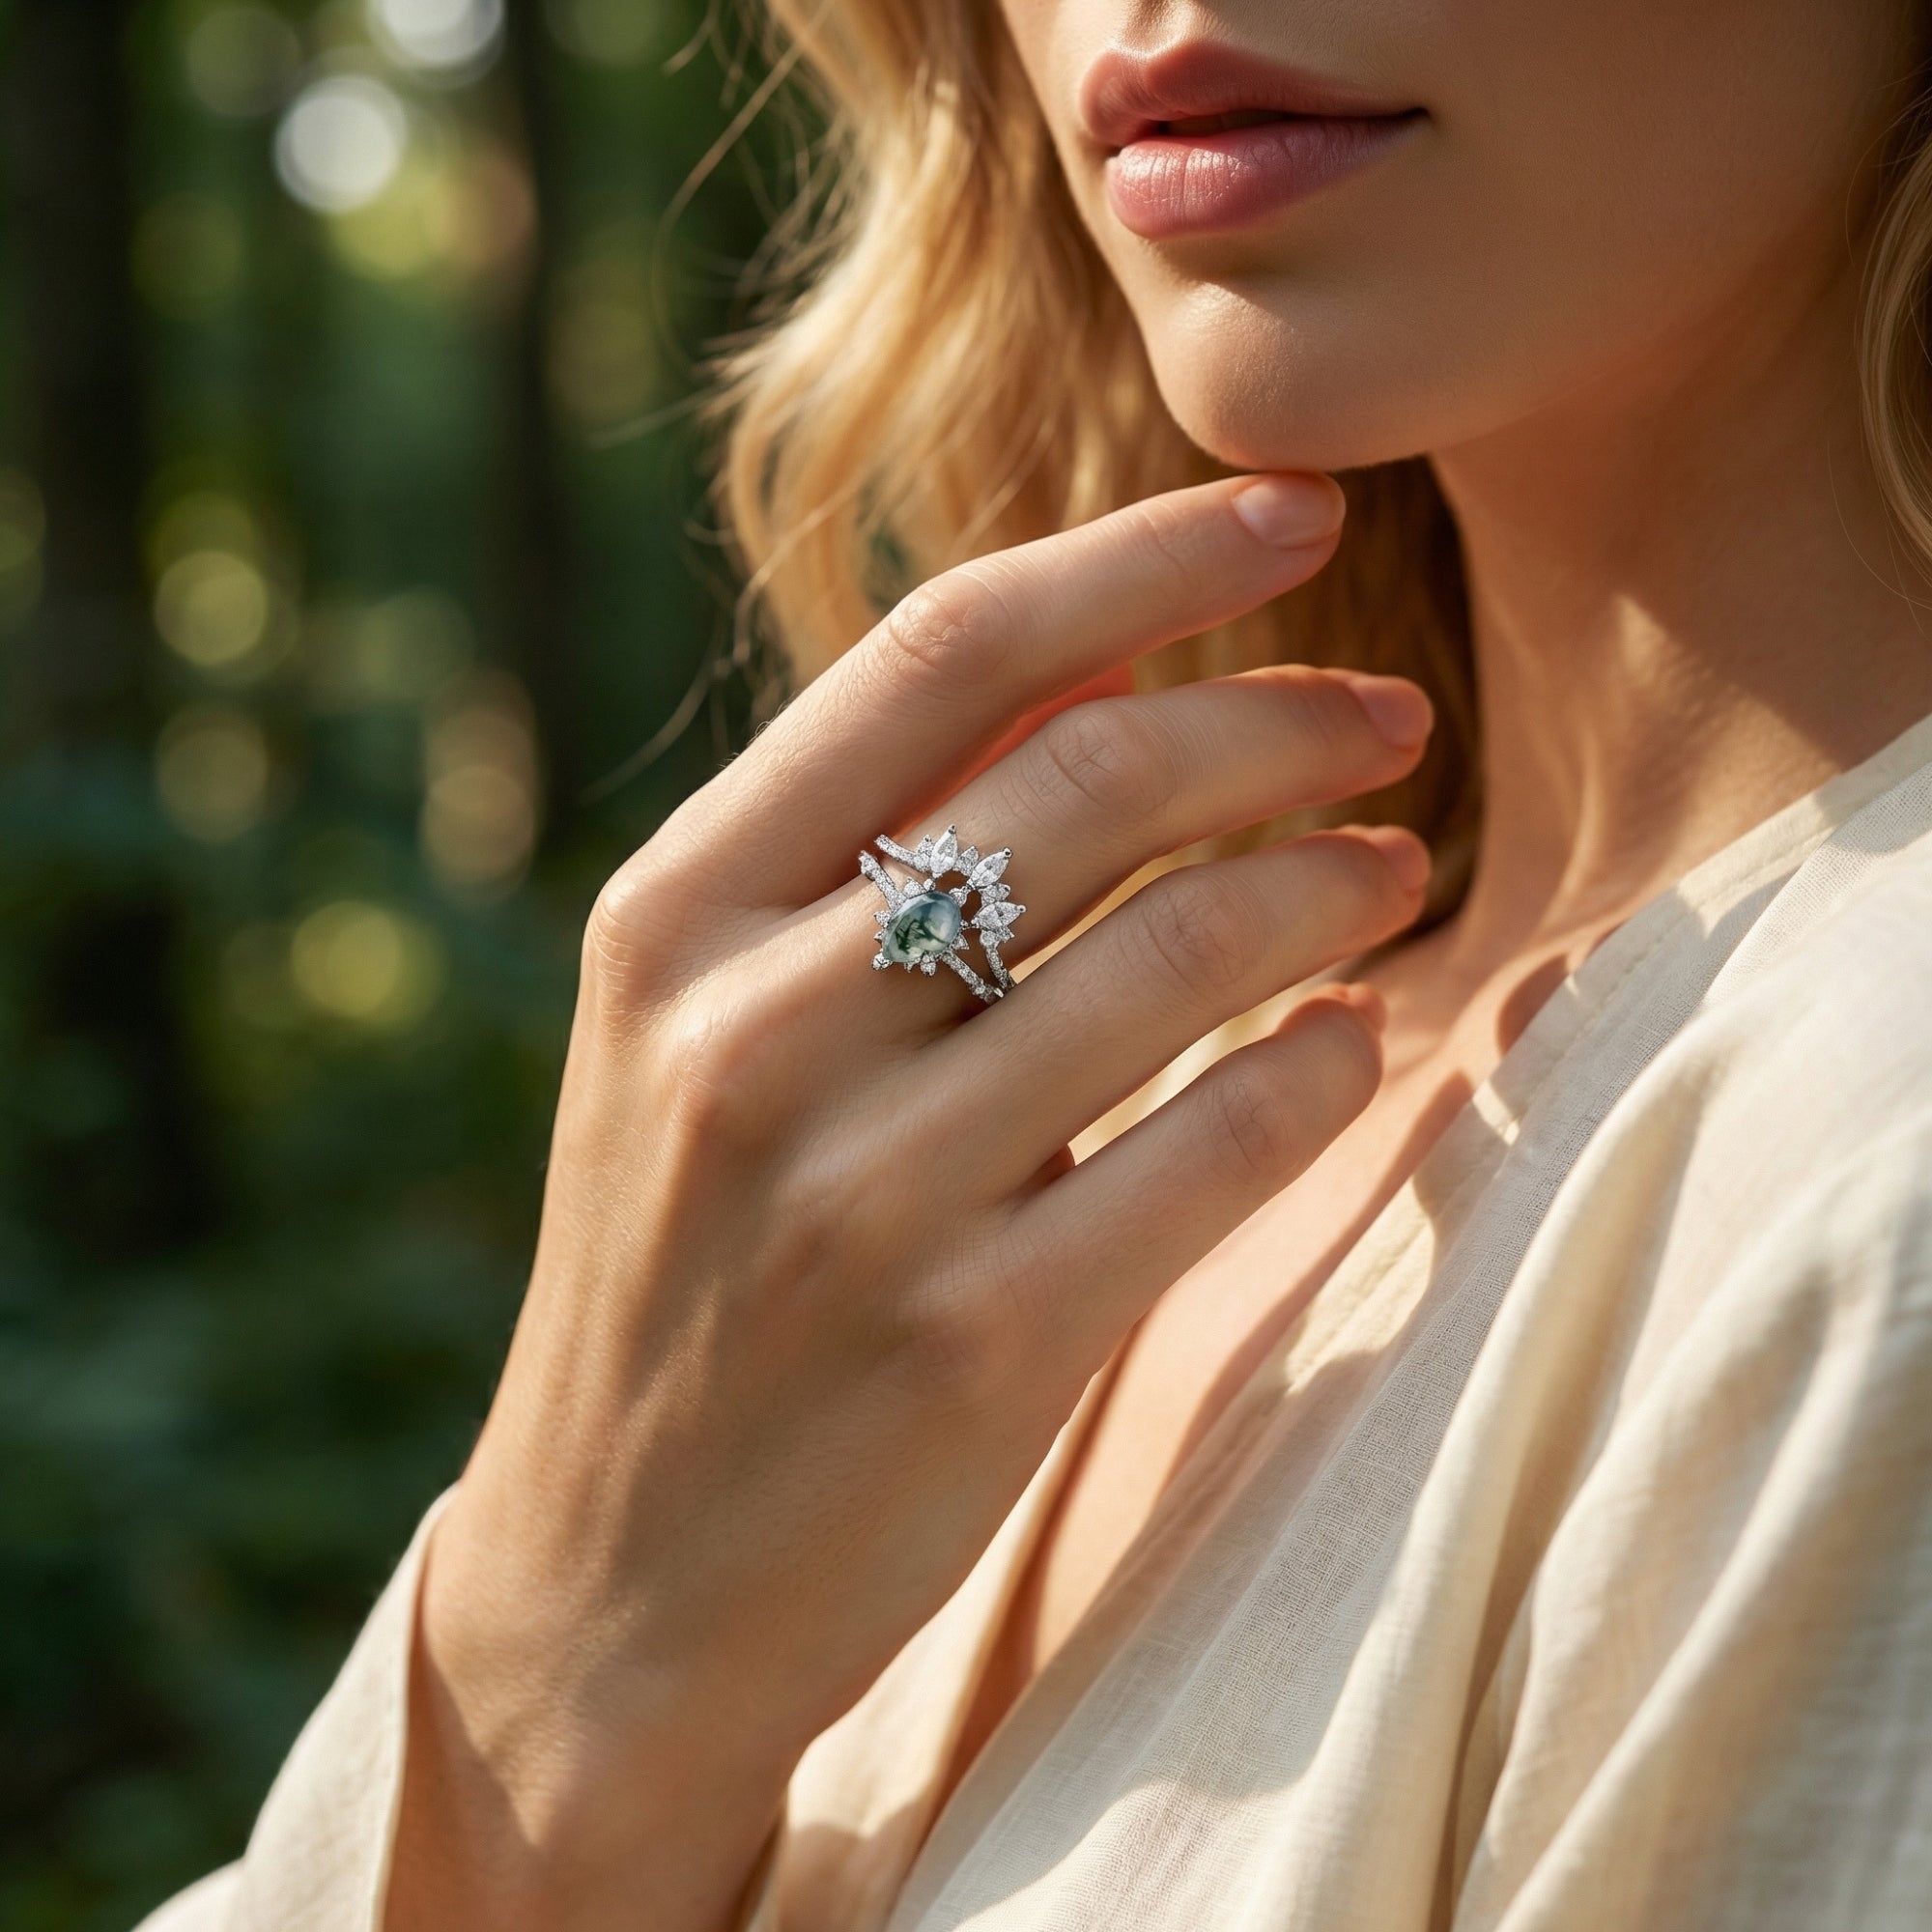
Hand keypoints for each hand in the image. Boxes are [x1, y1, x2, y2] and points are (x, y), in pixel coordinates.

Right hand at [387, 473, 1433, 1930]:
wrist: (613, 1583)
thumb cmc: (685, 1266)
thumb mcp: (696, 1033)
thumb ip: (864, 848)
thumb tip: (1105, 660)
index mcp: (670, 919)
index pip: (939, 652)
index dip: (1142, 553)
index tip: (1296, 508)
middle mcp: (747, 1032)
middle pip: (1087, 781)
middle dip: (1278, 720)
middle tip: (1388, 716)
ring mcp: (858, 1196)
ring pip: (1174, 951)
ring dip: (1328, 880)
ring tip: (1400, 865)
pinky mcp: (973, 1346)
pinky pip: (1214, 1146)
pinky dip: (1320, 1065)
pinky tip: (1356, 1040)